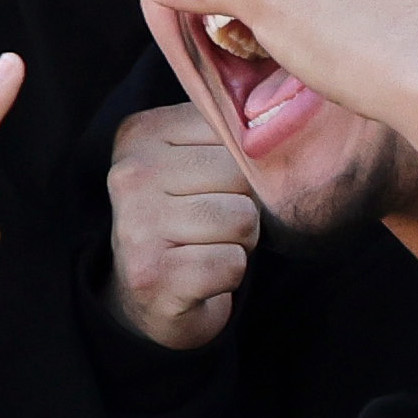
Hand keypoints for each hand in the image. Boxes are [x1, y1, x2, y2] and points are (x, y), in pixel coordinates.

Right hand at [100, 97, 258, 353]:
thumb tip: (287, 117)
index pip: (231, 130)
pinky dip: (229, 276)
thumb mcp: (192, 162)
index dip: (241, 165)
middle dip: (242, 205)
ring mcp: (137, 225)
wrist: (147, 301)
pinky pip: (233, 263)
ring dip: (239, 243)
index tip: (212, 186)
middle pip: (240, 174)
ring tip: (207, 248)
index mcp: (140, 133)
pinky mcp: (154, 275)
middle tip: (211, 225)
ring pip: (243, 218)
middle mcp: (131, 174)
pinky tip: (202, 277)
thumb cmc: (184, 222)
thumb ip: (224, 133)